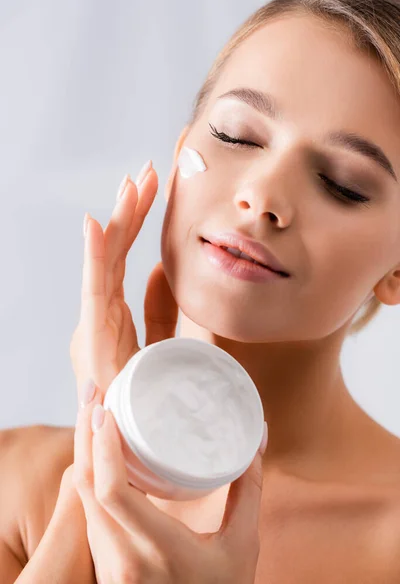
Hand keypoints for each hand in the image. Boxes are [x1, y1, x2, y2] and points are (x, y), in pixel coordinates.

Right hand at [69, 160, 178, 397]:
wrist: (133, 453)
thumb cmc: (148, 404)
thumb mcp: (166, 348)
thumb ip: (160, 312)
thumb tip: (160, 271)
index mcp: (112, 318)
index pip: (123, 259)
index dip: (136, 223)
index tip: (153, 188)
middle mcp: (99, 318)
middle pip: (113, 255)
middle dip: (130, 212)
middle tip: (147, 173)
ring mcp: (94, 328)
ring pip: (105, 264)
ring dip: (119, 223)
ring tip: (131, 186)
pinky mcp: (93, 342)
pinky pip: (94, 291)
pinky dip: (95, 256)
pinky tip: (98, 225)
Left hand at [73, 379, 267, 583]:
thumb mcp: (243, 545)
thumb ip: (248, 488)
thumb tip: (258, 437)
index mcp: (156, 550)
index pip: (111, 491)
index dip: (101, 447)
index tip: (106, 410)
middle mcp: (121, 557)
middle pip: (84, 486)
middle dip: (83, 435)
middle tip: (94, 393)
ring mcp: (107, 562)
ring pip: (79, 497)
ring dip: (82, 451)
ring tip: (94, 412)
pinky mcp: (104, 561)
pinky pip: (86, 509)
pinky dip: (88, 472)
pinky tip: (100, 450)